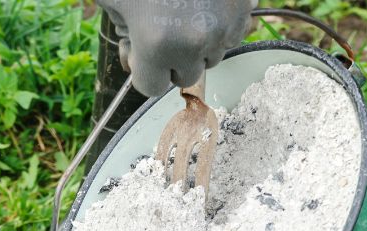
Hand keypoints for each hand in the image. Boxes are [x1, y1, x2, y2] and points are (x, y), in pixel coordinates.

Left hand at [98, 0, 256, 96]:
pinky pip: (232, 32)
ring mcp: (225, 25)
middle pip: (184, 76)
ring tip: (183, 9)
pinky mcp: (245, 7)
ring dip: (197, 44)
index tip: (138, 49)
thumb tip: (134, 54)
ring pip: (212, 56)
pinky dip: (218, 23)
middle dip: (170, 58)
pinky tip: (204, 1)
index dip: (141, 66)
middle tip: (161, 26)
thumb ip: (122, 31)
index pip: (151, 86)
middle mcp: (194, 42)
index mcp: (156, 44)